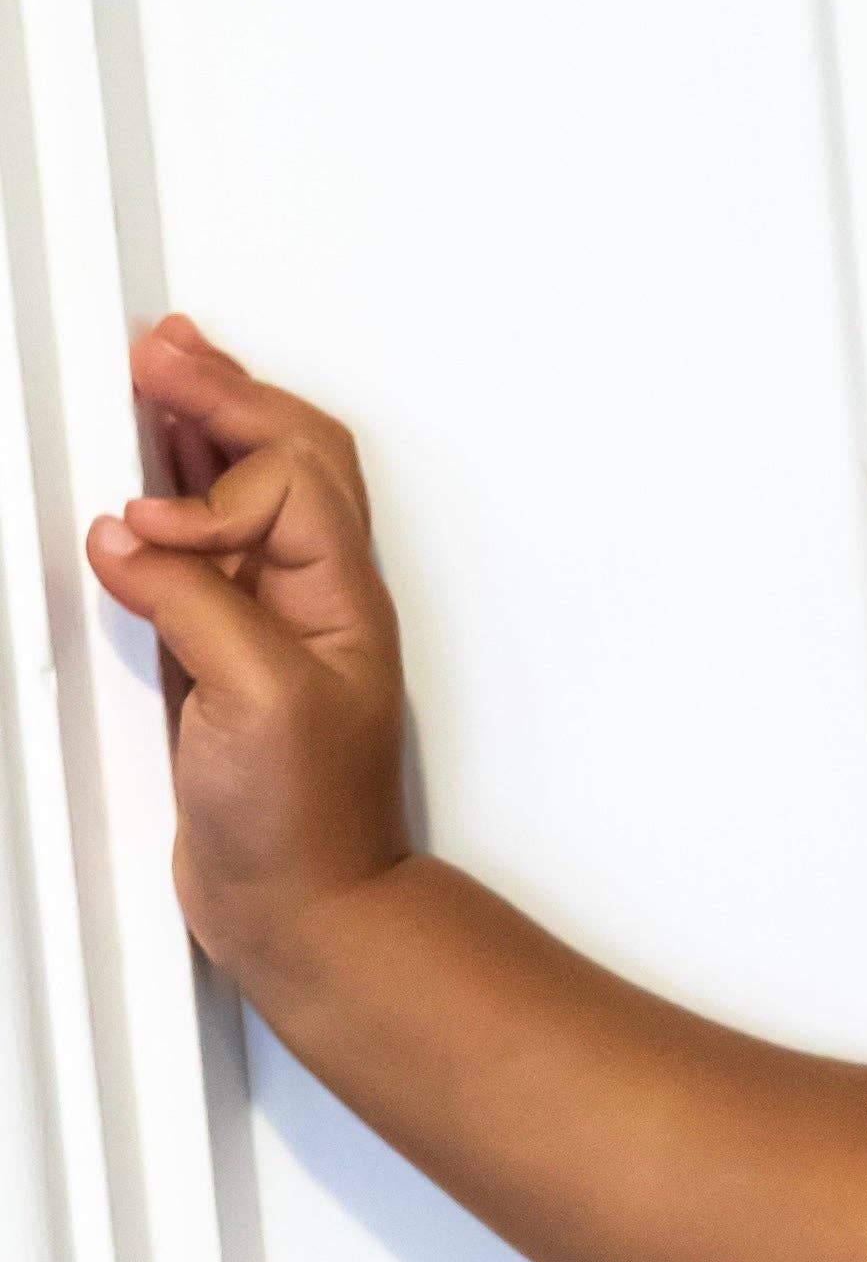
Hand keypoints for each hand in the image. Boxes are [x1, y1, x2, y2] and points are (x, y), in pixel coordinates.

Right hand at [82, 316, 408, 988]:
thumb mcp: (258, 699)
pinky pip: (204, 552)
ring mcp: (272, 626)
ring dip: (202, 432)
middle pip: (285, 458)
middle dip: (223, 394)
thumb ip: (197, 600)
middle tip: (157, 348)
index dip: (216, 474)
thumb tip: (132, 538)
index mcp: (339, 600)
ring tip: (156, 377)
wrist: (303, 913)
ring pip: (248, 495)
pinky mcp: (227, 659)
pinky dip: (173, 502)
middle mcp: (314, 602)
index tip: (149, 511)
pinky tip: (142, 488)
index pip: (290, 479)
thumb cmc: (305, 827)